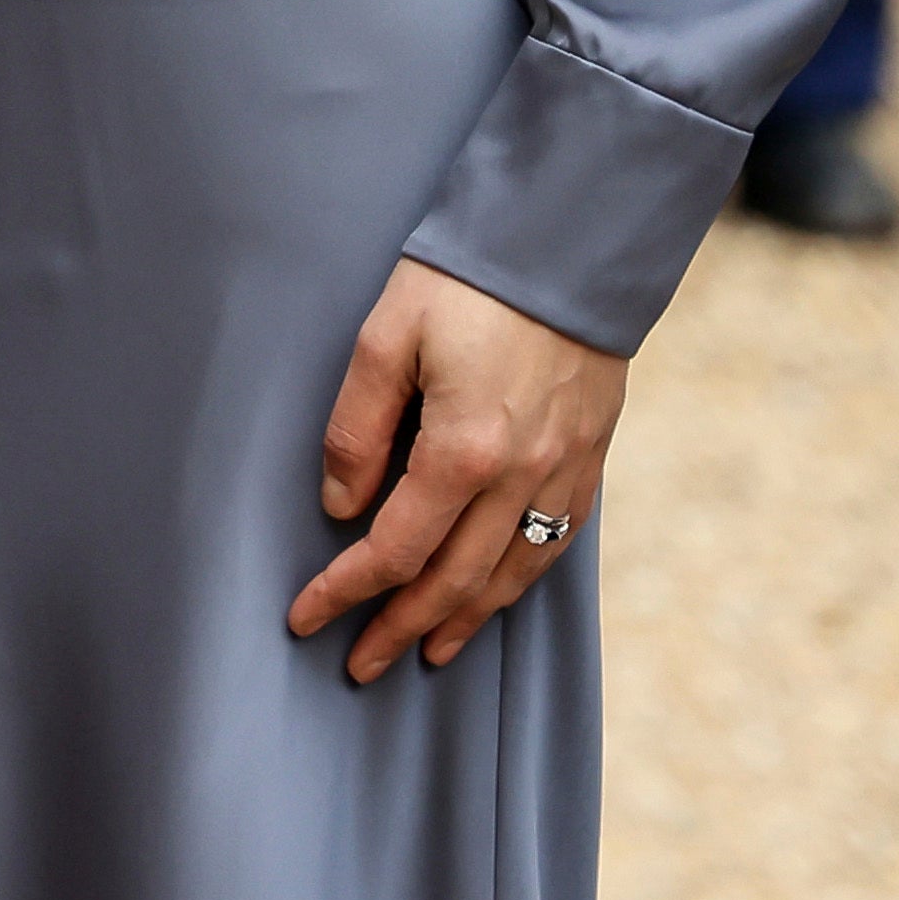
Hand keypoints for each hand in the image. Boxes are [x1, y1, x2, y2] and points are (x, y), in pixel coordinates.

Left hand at [287, 257, 625, 683]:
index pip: (393, 551)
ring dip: (464, 620)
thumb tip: (342, 505)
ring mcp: (564, 470)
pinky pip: (556, 541)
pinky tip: (500, 592)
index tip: (307, 618)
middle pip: (452, 581)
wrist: (570, 235)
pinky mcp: (591, 454)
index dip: (346, 592)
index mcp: (462, 451)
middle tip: (361, 663)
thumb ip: (357, 427)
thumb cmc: (469, 276)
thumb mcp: (388, 335)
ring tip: (429, 651)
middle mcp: (520, 476)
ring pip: (510, 574)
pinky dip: (521, 580)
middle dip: (400, 629)